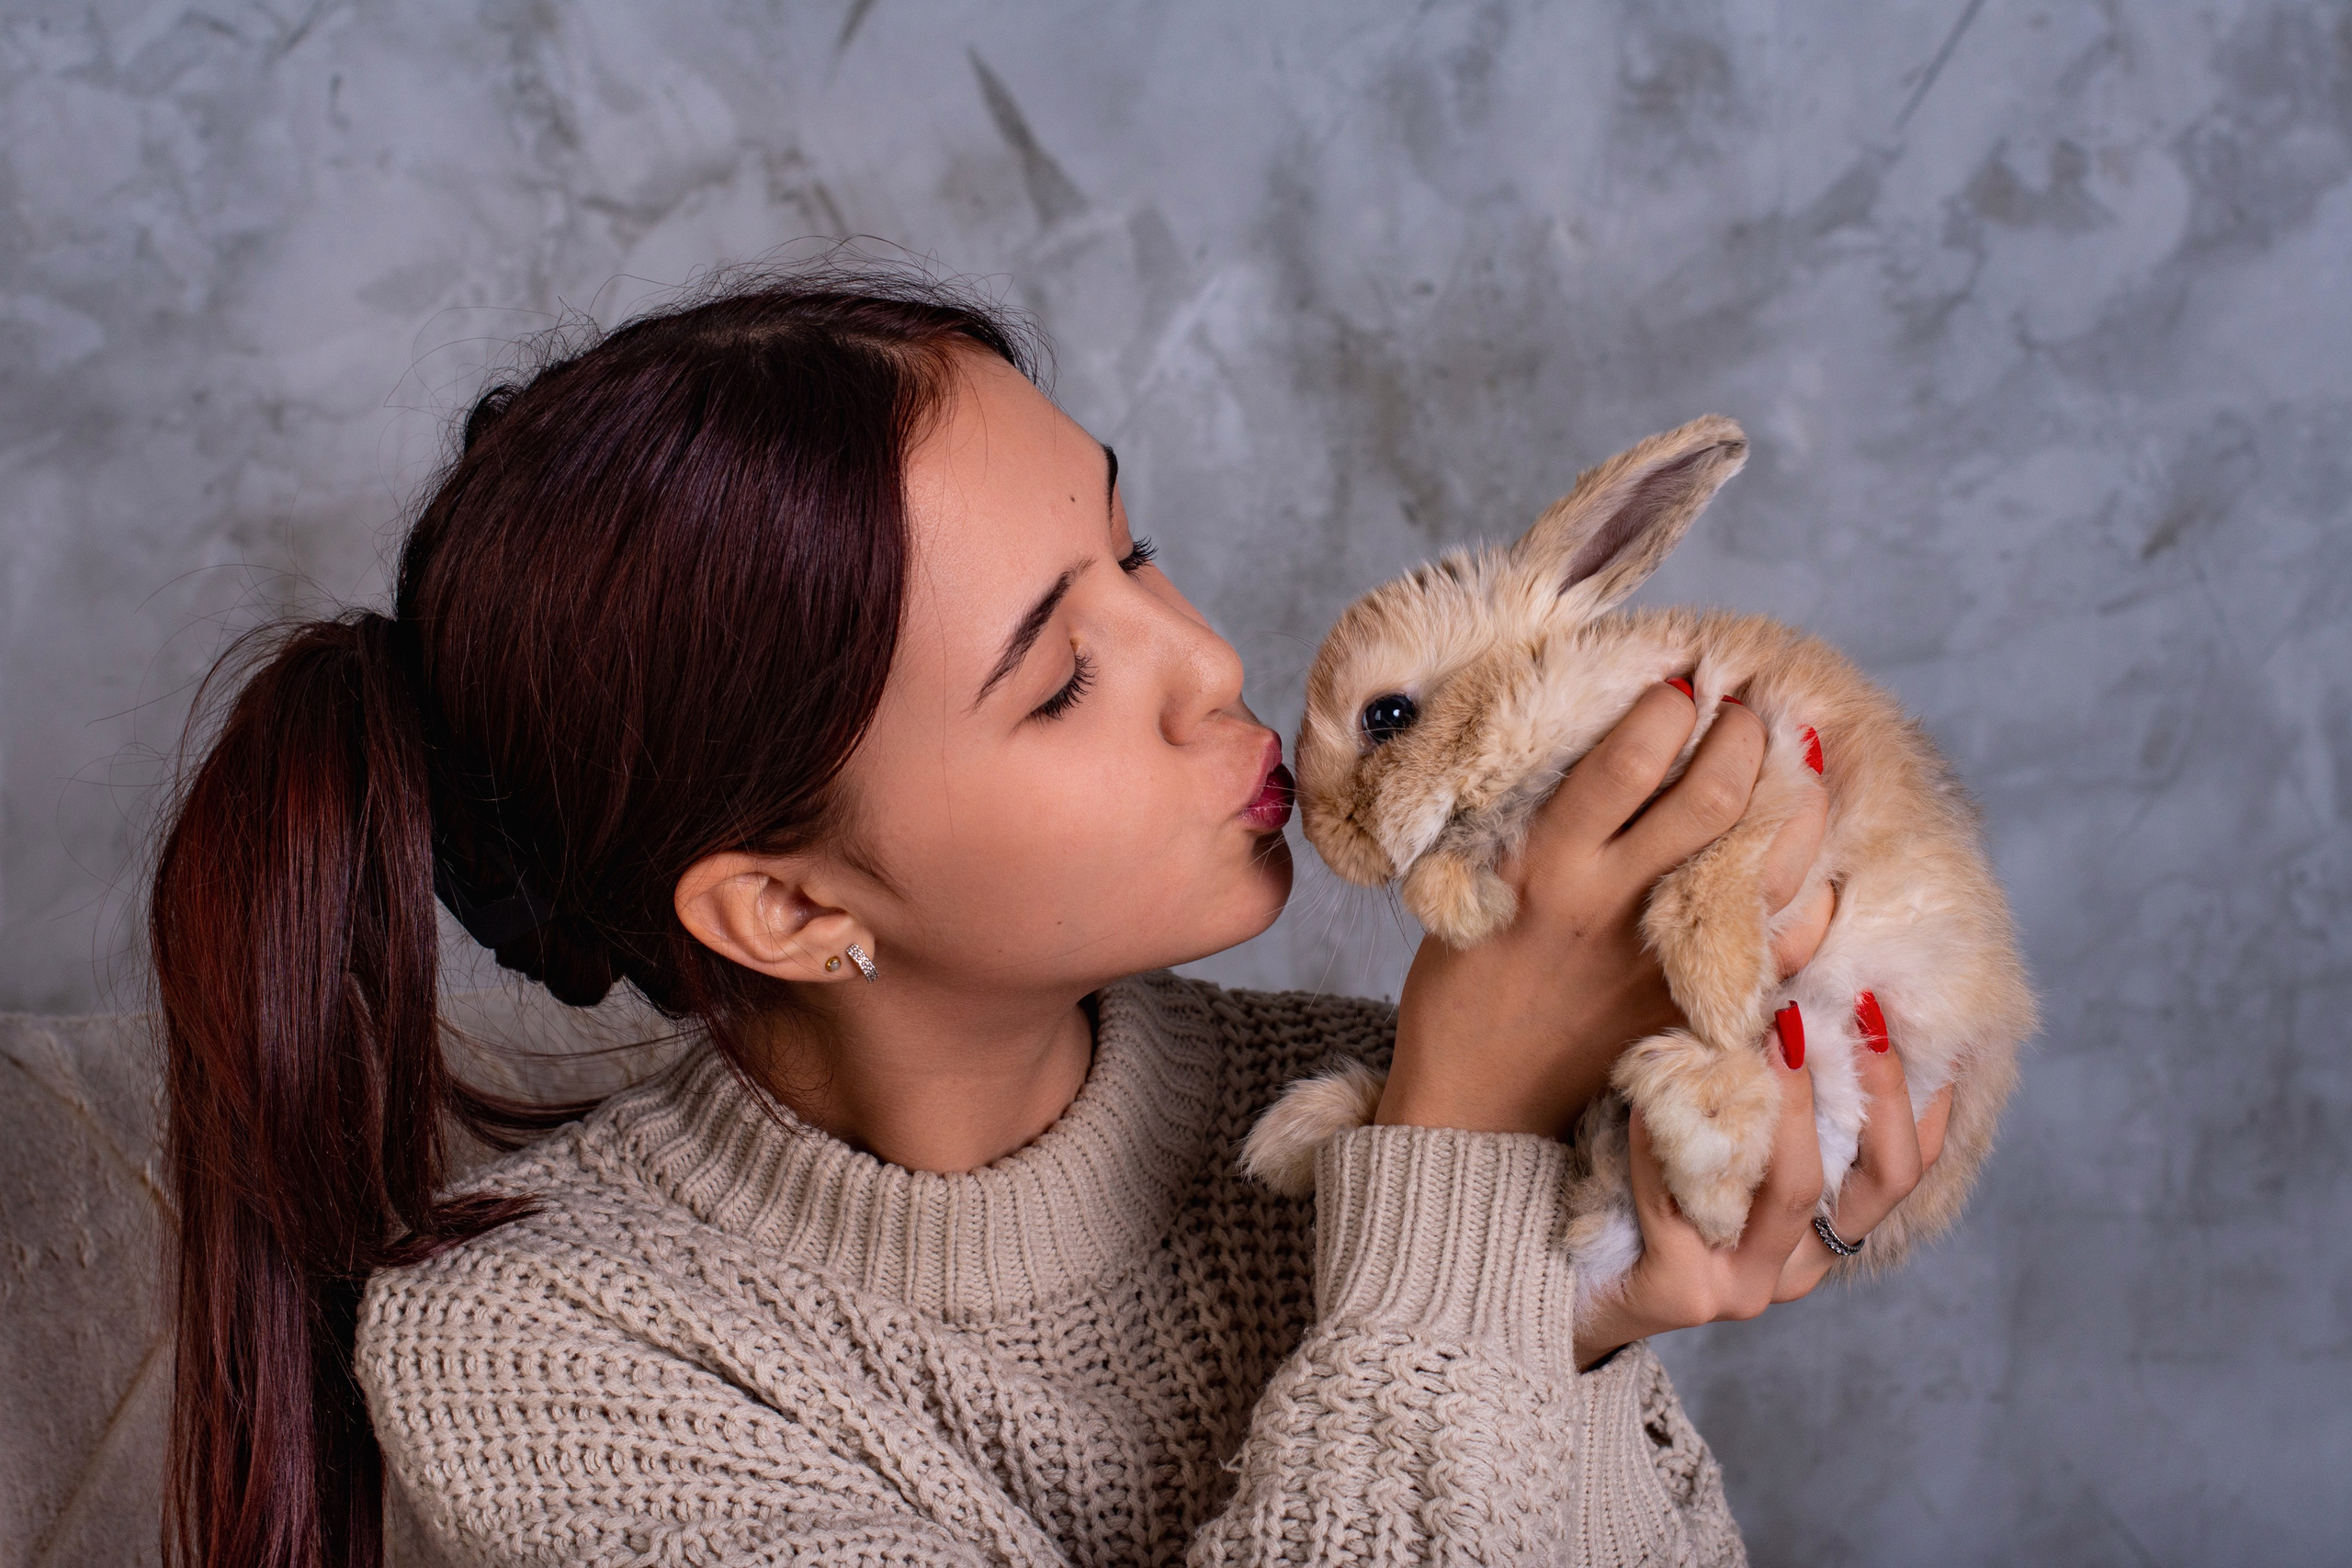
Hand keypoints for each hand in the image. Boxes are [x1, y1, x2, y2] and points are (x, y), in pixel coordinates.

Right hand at [1380, 684, 1826, 1138]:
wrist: (1473, 1106)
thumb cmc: (1463, 989)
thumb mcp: (1475, 891)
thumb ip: (1537, 832)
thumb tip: (1606, 759)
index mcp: (1546, 869)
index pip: (1625, 765)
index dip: (1669, 708)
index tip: (1685, 680)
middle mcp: (1610, 906)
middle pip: (1709, 800)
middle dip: (1742, 736)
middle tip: (1749, 710)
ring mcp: (1661, 960)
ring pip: (1761, 866)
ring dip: (1792, 802)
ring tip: (1798, 762)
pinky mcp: (1693, 1008)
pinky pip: (1780, 948)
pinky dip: (1811, 903)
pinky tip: (1816, 868)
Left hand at [1571, 1000, 1952, 1368]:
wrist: (1561, 1285)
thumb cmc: (1640, 1192)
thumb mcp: (1707, 1135)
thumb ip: (1752, 1081)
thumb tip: (1787, 974)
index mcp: (1820, 1228)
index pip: (1904, 1167)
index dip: (1924, 1097)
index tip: (1908, 1015)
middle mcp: (1798, 1264)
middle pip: (1879, 1179)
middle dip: (1875, 1087)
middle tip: (1851, 1008)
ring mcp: (1746, 1287)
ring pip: (1793, 1192)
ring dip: (1786, 1104)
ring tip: (1767, 1033)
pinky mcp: (1683, 1294)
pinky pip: (1682, 1207)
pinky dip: (1663, 1144)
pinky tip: (1644, 1098)